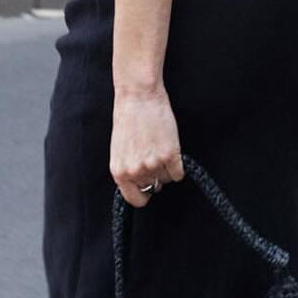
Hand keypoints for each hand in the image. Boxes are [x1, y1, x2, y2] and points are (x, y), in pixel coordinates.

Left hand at [110, 86, 184, 207]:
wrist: (138, 98)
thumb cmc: (127, 120)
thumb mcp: (119, 150)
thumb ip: (127, 169)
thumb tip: (139, 184)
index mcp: (120, 172)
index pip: (135, 200)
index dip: (143, 194)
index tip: (147, 188)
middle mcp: (136, 172)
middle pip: (153, 187)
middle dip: (154, 175)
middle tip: (152, 155)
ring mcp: (154, 164)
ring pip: (166, 179)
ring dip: (166, 168)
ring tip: (159, 147)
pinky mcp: (170, 156)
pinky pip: (179, 174)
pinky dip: (178, 165)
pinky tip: (170, 150)